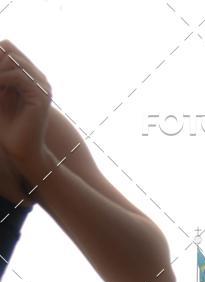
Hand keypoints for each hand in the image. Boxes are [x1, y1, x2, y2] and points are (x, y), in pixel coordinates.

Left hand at [0, 41, 51, 178]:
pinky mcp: (41, 96)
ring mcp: (42, 86)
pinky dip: (2, 80)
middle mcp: (38, 78)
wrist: (21, 151)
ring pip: (13, 59)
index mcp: (29, 76)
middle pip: (9, 49)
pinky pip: (18, 76)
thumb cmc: (7, 127)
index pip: (8, 48)